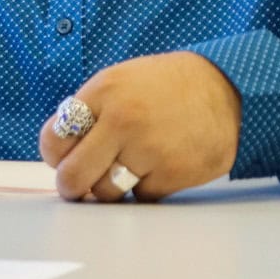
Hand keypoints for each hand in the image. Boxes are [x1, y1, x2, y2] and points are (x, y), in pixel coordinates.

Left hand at [37, 52, 240, 201]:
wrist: (225, 86)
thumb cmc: (164, 86)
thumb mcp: (119, 81)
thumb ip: (89, 112)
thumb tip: (60, 153)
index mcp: (103, 93)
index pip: (54, 140)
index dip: (54, 155)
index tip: (61, 159)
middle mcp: (123, 121)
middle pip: (73, 176)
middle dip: (70, 186)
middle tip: (76, 186)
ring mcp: (149, 150)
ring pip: (106, 193)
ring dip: (109, 188)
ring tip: (124, 169)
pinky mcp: (174, 174)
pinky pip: (141, 197)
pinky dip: (144, 187)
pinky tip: (158, 165)